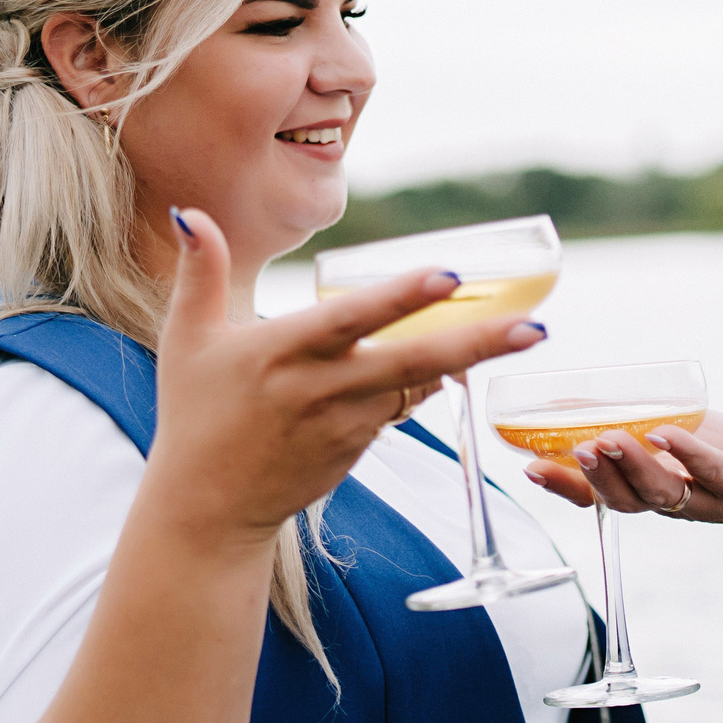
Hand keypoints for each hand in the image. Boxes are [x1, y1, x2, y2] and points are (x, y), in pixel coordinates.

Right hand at [144, 207, 544, 546]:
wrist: (209, 510)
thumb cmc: (196, 417)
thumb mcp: (188, 340)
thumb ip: (199, 272)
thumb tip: (192, 212)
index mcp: (280, 353)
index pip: (350, 319)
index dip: (401, 298)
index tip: (450, 278)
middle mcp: (320, 388)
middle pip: (410, 361)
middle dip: (476, 343)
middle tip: (534, 327)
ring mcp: (346, 423)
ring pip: (417, 384)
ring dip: (466, 359)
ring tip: (523, 333)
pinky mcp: (359, 447)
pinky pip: (405, 405)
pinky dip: (430, 381)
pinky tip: (458, 361)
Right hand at [522, 410, 722, 543]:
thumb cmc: (720, 455)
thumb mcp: (666, 432)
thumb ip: (622, 420)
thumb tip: (561, 399)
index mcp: (644, 490)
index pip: (595, 496)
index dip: (561, 485)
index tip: (528, 467)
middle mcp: (669, 502)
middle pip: (623, 499)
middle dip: (593, 476)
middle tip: (573, 448)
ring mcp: (705, 497)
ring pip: (661, 492)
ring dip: (631, 466)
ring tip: (608, 438)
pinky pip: (712, 472)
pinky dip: (686, 453)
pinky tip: (665, 433)